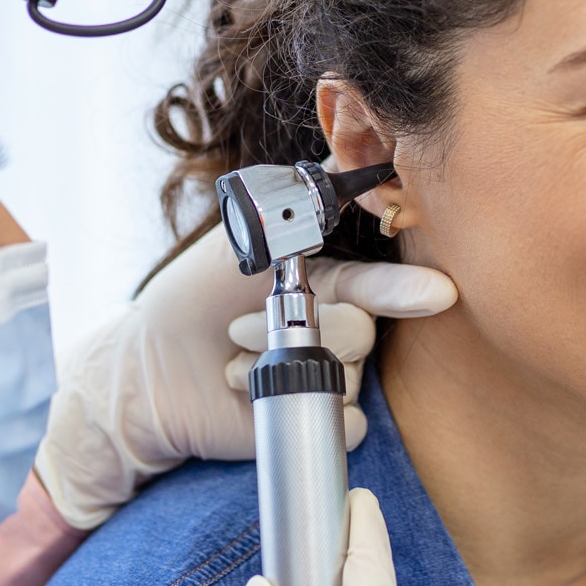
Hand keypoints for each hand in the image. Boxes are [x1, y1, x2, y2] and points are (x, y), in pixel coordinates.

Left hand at [36, 226, 455, 528]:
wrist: (150, 370)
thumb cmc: (193, 299)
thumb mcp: (239, 237)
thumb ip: (294, 203)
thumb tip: (347, 163)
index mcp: (329, 284)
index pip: (378, 285)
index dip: (405, 288)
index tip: (435, 293)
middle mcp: (338, 331)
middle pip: (362, 331)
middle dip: (298, 327)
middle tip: (238, 324)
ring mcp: (330, 379)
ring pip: (347, 377)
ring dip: (276, 364)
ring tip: (233, 357)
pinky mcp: (316, 422)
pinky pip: (341, 422)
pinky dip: (288, 406)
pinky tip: (249, 396)